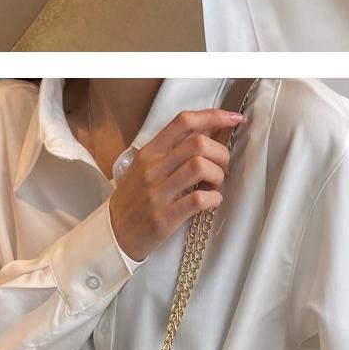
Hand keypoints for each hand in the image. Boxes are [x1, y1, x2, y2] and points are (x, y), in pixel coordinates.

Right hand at [108, 109, 248, 259]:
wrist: (115, 234)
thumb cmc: (135, 199)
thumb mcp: (144, 167)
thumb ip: (171, 151)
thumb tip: (208, 135)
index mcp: (149, 152)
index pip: (184, 122)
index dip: (214, 116)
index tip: (234, 119)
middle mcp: (153, 168)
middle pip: (198, 143)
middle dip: (221, 153)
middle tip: (222, 166)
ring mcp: (158, 192)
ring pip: (200, 166)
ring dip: (218, 174)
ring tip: (215, 184)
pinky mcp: (165, 217)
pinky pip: (199, 199)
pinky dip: (214, 198)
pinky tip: (212, 201)